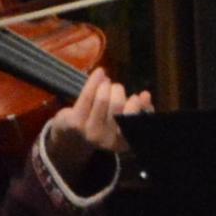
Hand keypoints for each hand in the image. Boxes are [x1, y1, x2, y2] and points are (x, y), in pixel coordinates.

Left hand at [45, 69, 149, 183]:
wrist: (70, 139)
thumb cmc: (101, 126)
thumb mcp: (119, 123)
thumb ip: (135, 111)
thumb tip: (146, 95)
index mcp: (122, 143)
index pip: (135, 121)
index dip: (140, 105)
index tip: (140, 95)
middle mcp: (107, 140)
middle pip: (118, 105)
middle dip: (118, 90)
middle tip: (115, 88)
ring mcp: (90, 132)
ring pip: (103, 99)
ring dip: (106, 85)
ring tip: (105, 83)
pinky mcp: (75, 122)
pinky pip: (87, 95)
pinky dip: (95, 80)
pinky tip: (100, 72)